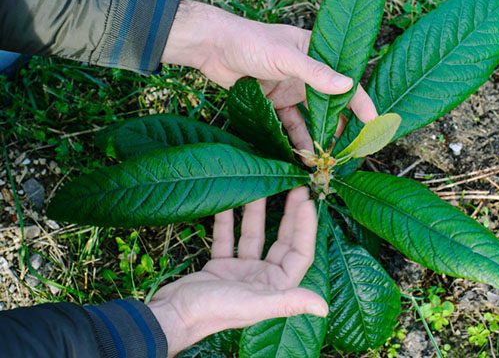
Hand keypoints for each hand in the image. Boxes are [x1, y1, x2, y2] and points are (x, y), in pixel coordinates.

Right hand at [148, 187, 327, 356]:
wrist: (172, 316)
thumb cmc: (212, 312)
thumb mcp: (253, 304)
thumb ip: (287, 303)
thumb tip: (323, 308)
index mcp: (276, 288)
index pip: (299, 253)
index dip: (306, 228)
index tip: (306, 201)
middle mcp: (262, 279)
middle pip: (282, 241)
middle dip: (289, 216)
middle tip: (296, 188)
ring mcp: (241, 272)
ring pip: (254, 236)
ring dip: (257, 213)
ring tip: (262, 187)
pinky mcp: (220, 266)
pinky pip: (228, 238)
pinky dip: (228, 221)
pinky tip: (228, 201)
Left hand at [161, 0, 376, 151]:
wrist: (213, 47)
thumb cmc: (250, 42)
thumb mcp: (285, 56)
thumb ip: (315, 73)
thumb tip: (347, 85)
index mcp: (316, 54)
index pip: (345, 80)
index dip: (360, 102)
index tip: (373, 123)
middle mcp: (307, 73)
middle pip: (330, 104)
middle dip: (340, 126)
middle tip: (348, 149)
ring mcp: (290, 89)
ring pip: (311, 118)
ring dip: (317, 137)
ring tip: (322, 159)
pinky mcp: (274, 103)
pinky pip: (289, 124)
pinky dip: (295, 139)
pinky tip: (300, 154)